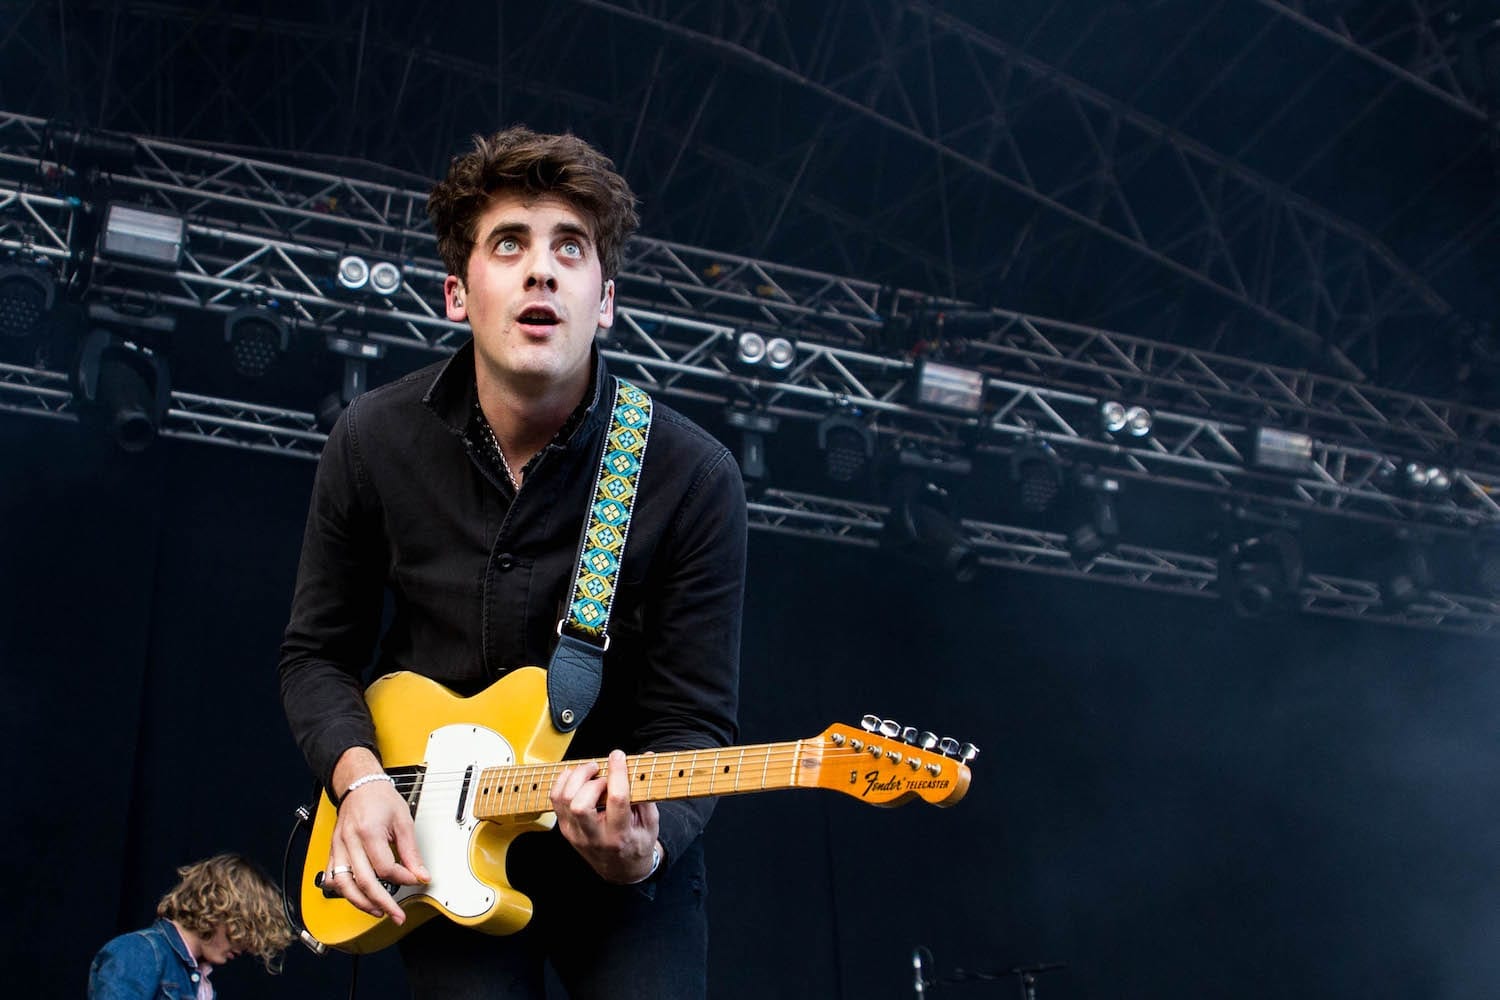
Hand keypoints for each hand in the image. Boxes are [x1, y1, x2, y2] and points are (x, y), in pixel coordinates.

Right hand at [324, 748, 429, 922]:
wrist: (359, 785)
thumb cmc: (380, 799)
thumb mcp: (403, 821)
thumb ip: (411, 852)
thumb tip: (421, 875)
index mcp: (368, 832)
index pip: (384, 867)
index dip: (402, 878)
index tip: (415, 880)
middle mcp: (349, 842)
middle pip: (363, 881)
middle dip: (382, 902)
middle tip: (396, 915)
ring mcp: (338, 848)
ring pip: (343, 885)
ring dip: (360, 902)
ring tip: (378, 910)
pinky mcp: (333, 852)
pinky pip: (333, 878)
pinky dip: (344, 891)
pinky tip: (357, 897)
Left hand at [550, 749, 660, 882]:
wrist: (620, 870)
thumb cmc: (637, 843)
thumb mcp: (650, 823)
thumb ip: (646, 791)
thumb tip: (647, 758)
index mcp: (620, 835)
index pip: (616, 800)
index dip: (617, 773)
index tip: (618, 756)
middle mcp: (594, 837)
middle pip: (580, 804)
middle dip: (591, 779)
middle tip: (602, 770)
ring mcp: (575, 834)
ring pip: (563, 800)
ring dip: (575, 777)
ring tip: (590, 770)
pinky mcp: (565, 830)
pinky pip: (555, 800)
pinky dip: (563, 782)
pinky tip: (577, 777)